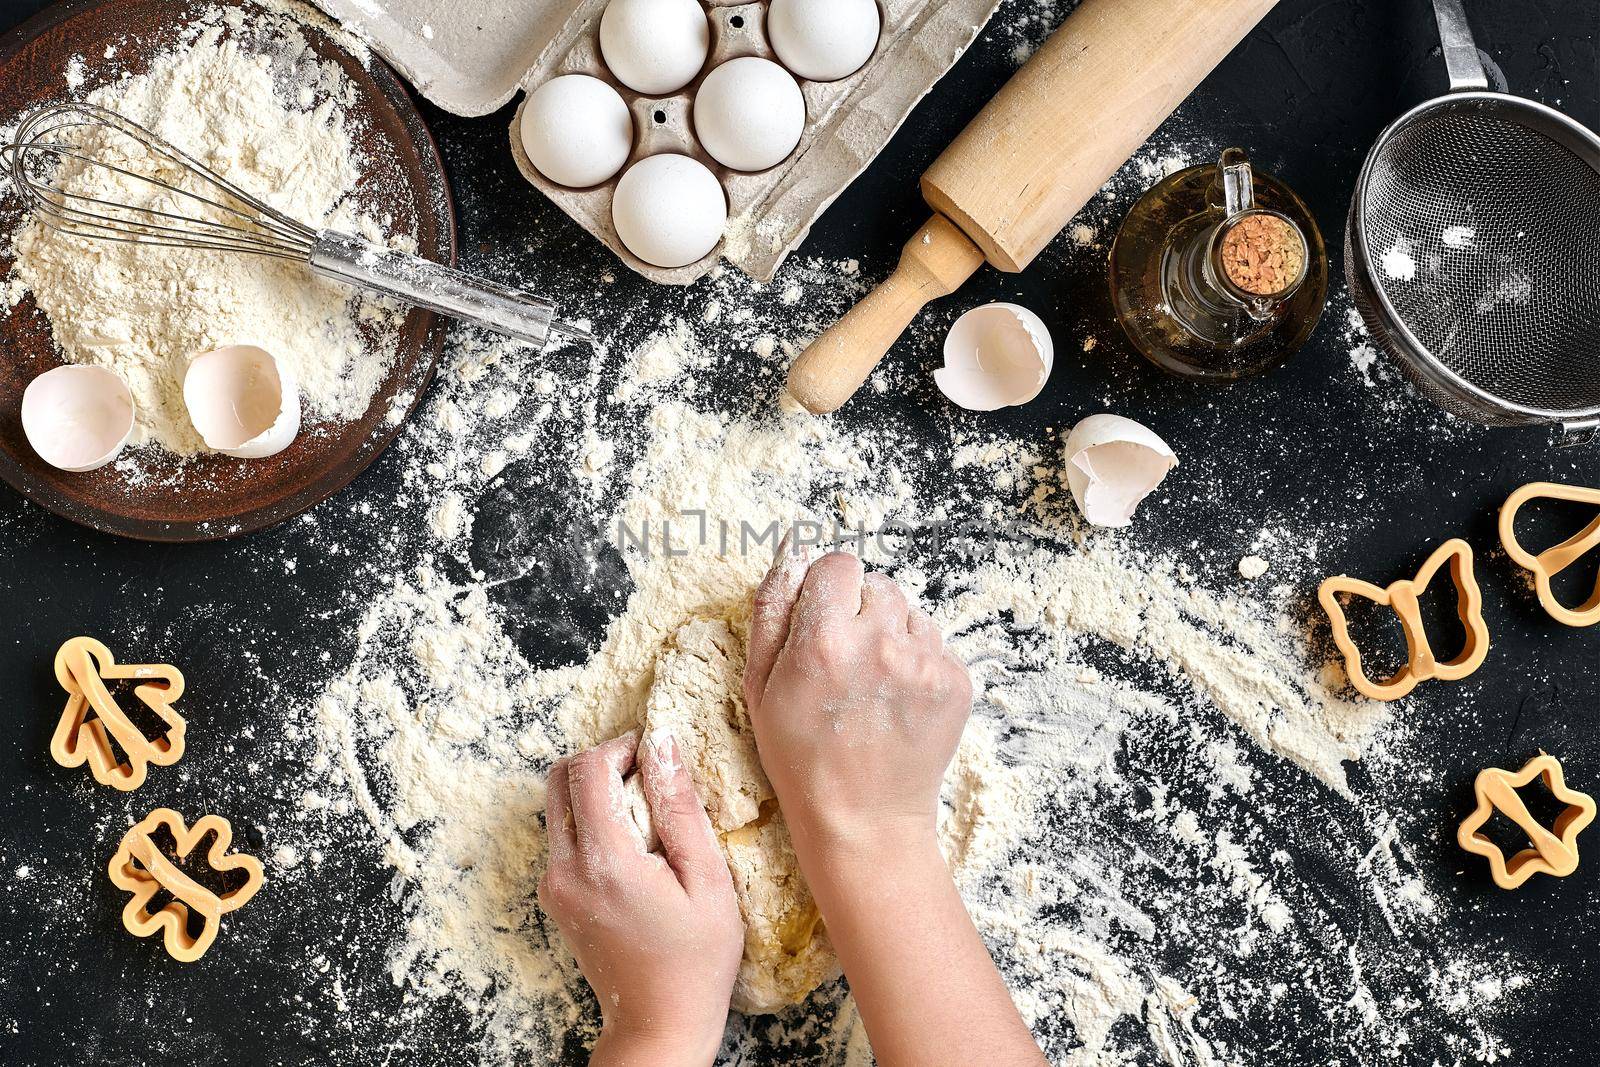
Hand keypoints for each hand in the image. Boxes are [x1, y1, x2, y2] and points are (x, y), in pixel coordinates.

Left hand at [540, 731, 742, 1065]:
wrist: (658, 1024)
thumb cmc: (696, 959)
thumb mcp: (707, 880)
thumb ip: (680, 807)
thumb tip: (662, 743)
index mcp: (604, 861)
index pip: (589, 769)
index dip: (622, 746)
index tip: (656, 752)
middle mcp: (564, 869)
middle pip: (560, 778)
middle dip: (603, 761)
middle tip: (648, 775)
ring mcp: (553, 885)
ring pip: (557, 804)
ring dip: (595, 790)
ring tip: (646, 813)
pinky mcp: (554, 896)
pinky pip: (563, 835)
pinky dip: (591, 821)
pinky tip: (634, 845)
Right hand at [742, 548, 972, 861]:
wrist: (863, 821)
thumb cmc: (801, 757)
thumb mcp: (759, 685)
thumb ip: (771, 608)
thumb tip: (790, 550)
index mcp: (824, 640)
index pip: (837, 565)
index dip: (826, 591)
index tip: (821, 623)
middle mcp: (880, 643)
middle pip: (877, 585)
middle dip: (860, 612)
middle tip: (846, 663)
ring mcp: (925, 663)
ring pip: (909, 613)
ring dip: (892, 635)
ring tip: (873, 686)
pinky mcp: (956, 681)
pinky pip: (935, 645)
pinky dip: (918, 663)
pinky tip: (897, 702)